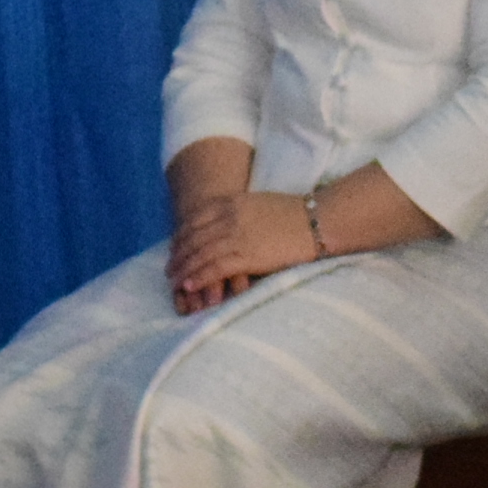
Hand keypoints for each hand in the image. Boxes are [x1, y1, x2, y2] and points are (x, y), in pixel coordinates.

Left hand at [170, 189, 323, 312]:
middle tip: (169, 269)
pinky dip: (198, 277)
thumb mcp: (260, 203)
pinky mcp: (246, 256)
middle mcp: (229, 218)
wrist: (318, 221)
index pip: (195, 220)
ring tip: (174, 282)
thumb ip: (238, 211)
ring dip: (183, 270)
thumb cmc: (295, 213)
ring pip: (199, 255)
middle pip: (193, 238)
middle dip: (178, 255)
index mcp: (232, 202)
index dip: (181, 236)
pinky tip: (189, 285)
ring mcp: (236, 236)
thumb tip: (225, 224)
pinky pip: (214, 268)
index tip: (174, 248)